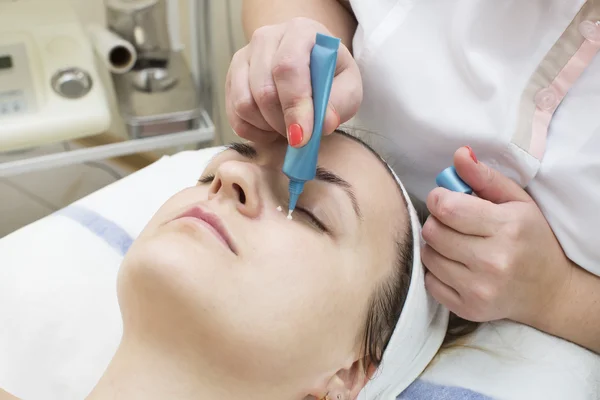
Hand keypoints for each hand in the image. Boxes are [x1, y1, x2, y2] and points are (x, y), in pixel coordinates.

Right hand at [225, 17, 361, 146]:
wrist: (310, 67)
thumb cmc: (330, 77)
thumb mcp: (348, 88)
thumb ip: (340, 103)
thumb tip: (324, 123)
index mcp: (300, 31)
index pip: (288, 68)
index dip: (294, 105)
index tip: (302, 137)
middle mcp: (266, 38)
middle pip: (264, 90)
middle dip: (283, 122)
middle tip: (301, 135)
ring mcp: (244, 57)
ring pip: (244, 104)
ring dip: (267, 127)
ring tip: (287, 127)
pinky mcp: (232, 78)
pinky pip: (234, 115)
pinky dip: (253, 132)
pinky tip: (271, 128)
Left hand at [422, 147, 573, 325]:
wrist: (550, 291)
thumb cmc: (532, 239)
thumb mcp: (518, 202)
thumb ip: (485, 177)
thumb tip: (458, 154)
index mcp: (507, 228)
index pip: (446, 208)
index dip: (439, 198)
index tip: (446, 199)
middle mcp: (493, 261)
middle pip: (432, 231)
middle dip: (437, 222)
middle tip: (452, 223)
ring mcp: (479, 289)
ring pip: (427, 255)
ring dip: (435, 246)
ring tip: (456, 244)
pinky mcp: (468, 309)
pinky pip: (429, 281)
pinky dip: (437, 271)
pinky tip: (456, 266)